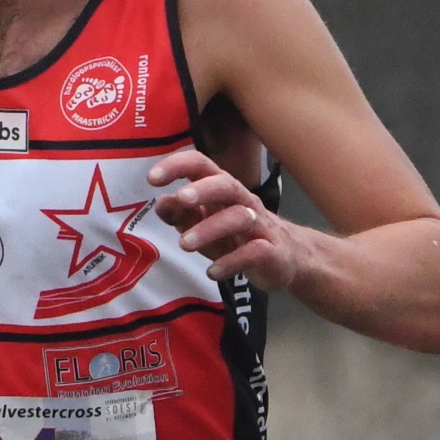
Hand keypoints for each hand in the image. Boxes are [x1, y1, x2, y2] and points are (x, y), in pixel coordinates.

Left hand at [147, 148, 298, 292]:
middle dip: (203, 190)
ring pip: (239, 218)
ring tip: (184, 244)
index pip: (202, 167)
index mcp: (222, 190)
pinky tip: (213, 273)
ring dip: (210, 229)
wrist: (287, 259)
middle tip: (181, 200)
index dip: (178, 167)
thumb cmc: (238, 238)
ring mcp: (259, 226)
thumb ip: (182, 215)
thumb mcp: (205, 226)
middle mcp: (242, 202)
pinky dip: (232, 262)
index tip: (152, 179)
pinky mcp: (271, 252)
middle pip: (226, 185)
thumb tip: (161, 204)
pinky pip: (254, 252)